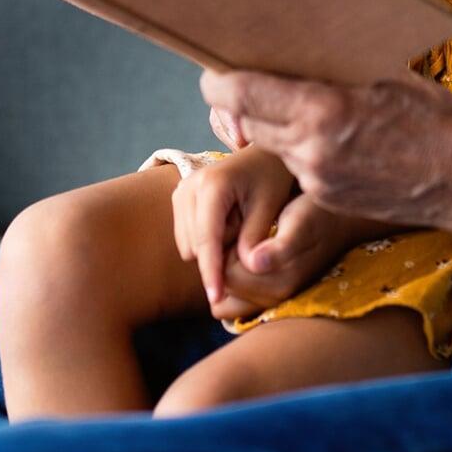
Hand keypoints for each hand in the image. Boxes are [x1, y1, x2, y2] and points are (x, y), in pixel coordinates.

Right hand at [170, 145, 294, 313]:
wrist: (262, 154)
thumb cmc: (272, 177)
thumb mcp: (270, 205)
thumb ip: (255, 237)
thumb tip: (245, 268)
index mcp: (212, 186)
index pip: (207, 240)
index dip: (212, 272)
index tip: (216, 298)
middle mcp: (188, 187)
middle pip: (196, 246)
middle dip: (221, 251)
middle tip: (250, 226)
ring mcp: (180, 192)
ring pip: (190, 246)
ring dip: (215, 246)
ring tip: (241, 220)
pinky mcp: (179, 199)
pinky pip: (188, 238)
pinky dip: (208, 240)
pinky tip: (229, 221)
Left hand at [199, 69, 451, 238]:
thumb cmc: (439, 119)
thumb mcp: (389, 76)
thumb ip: (335, 69)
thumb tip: (297, 45)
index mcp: (323, 111)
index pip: (238, 95)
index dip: (218, 80)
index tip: (218, 68)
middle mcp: (310, 150)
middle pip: (242, 122)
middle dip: (239, 102)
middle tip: (250, 79)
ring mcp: (316, 180)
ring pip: (268, 145)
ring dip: (269, 124)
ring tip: (295, 103)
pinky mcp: (326, 199)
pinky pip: (295, 166)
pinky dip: (299, 146)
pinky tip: (329, 133)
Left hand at [211, 193, 375, 316]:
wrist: (339, 220)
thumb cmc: (317, 214)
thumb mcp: (301, 222)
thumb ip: (281, 247)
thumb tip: (254, 263)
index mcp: (279, 283)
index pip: (226, 276)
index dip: (224, 251)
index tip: (240, 227)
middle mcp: (275, 299)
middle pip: (225, 289)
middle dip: (223, 265)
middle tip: (240, 235)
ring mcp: (273, 299)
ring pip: (228, 296)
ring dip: (227, 273)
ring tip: (243, 244)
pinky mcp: (272, 294)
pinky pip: (236, 296)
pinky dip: (234, 279)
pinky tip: (247, 254)